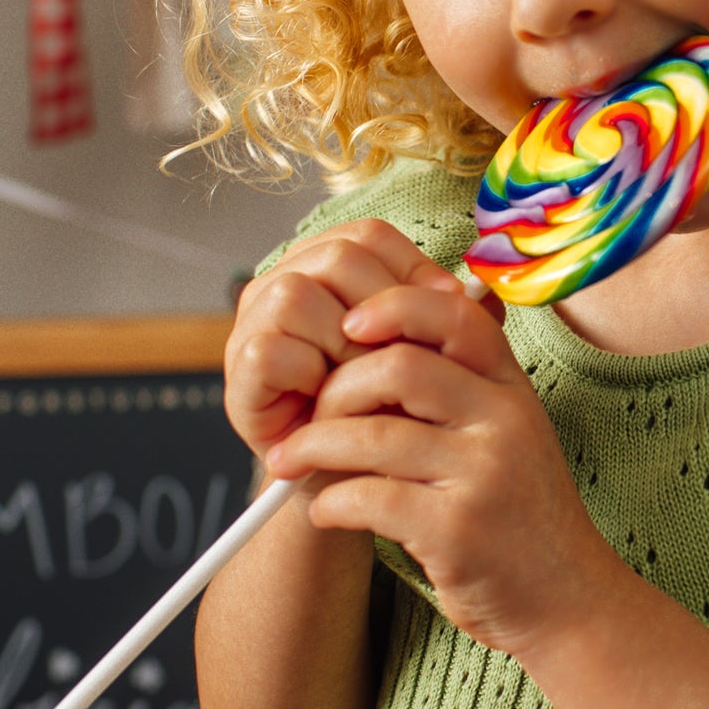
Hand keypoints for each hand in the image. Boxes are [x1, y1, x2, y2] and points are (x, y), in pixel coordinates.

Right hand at [225, 218, 462, 463]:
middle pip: (336, 257)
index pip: (370, 236)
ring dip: (343, 344)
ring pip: (297, 296)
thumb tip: (469, 290)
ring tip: (360, 380)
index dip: (412, 268)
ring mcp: (254, 323)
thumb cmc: (388, 400)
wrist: (353, 472)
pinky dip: (307, 376)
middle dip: (380, 307)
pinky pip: (271, 351)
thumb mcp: (427, 349)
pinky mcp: (239, 371)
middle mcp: (285, 280)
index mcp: (330, 262)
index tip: (446, 309)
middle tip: (398, 354)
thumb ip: (447, 314)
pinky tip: (324, 396)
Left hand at [263, 278, 620, 659]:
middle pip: (399, 368)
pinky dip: (331, 502)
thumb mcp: (510, 433)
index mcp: (512, 387)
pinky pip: (369, 498)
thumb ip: (459, 390)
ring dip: (314, 447)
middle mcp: (504, 419)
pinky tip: (326, 510)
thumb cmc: (520, 511)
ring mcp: (483, 473)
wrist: (565, 596)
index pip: (454, 316)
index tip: (349, 325)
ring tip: (291, 461)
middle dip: (336, 389)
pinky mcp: (457, 530)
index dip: (395, 306)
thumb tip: (371, 353)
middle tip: (309, 414)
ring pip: (374, 435)